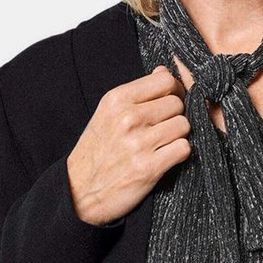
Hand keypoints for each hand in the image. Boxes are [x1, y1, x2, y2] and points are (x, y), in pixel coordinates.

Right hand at [65, 64, 190, 224]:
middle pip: (177, 103)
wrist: (78, 192)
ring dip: (178, 136)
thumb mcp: (107, 114)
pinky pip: (184, 149)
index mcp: (116, 100)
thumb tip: (163, 71)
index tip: (169, 103)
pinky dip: (179, 154)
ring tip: (162, 145)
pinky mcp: (148, 168)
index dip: (174, 91)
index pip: (165, 80)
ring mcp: (138, 143)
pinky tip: (165, 158)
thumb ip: (137, 93)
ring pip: (184, 126)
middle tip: (162, 129)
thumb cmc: (97, 152)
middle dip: (175, 116)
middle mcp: (127, 118)